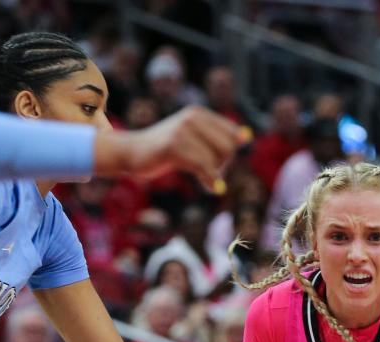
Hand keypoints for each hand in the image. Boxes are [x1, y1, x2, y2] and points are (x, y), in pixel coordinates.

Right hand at [115, 107, 250, 191]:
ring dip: (214, 175)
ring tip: (203, 178)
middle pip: (228, 147)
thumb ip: (218, 140)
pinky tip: (211, 188)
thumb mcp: (194, 141)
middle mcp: (192, 117)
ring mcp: (183, 130)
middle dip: (222, 164)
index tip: (217, 162)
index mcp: (199, 114)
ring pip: (216, 159)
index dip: (229, 154)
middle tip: (207, 172)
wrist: (132, 152)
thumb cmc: (165, 151)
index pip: (233, 136)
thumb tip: (247, 137)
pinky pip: (204, 167)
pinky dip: (211, 180)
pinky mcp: (174, 146)